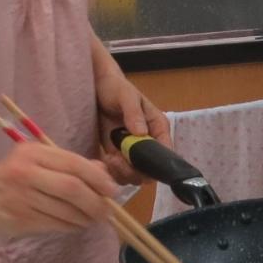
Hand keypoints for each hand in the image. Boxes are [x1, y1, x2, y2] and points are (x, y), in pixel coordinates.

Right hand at [0, 141, 121, 235]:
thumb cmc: (14, 173)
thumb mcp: (39, 160)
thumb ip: (70, 164)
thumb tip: (104, 173)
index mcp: (33, 153)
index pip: (74, 164)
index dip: (98, 179)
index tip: (112, 190)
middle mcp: (25, 173)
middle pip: (72, 189)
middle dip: (95, 202)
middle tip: (107, 211)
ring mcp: (20, 198)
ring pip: (65, 211)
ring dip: (85, 217)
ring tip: (93, 218)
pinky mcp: (19, 219)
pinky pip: (54, 225)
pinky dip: (71, 226)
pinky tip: (76, 224)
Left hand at [94, 65, 169, 182]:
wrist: (96, 87)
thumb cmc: (115, 87)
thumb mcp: (126, 96)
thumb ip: (134, 113)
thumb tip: (141, 133)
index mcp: (157, 127)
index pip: (166, 152)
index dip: (155, 162)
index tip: (135, 161)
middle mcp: (149, 142)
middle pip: (150, 169)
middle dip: (134, 170)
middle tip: (116, 160)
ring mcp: (132, 151)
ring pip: (135, 175)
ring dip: (122, 172)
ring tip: (109, 159)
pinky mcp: (117, 155)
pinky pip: (120, 173)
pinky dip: (112, 172)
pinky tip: (104, 160)